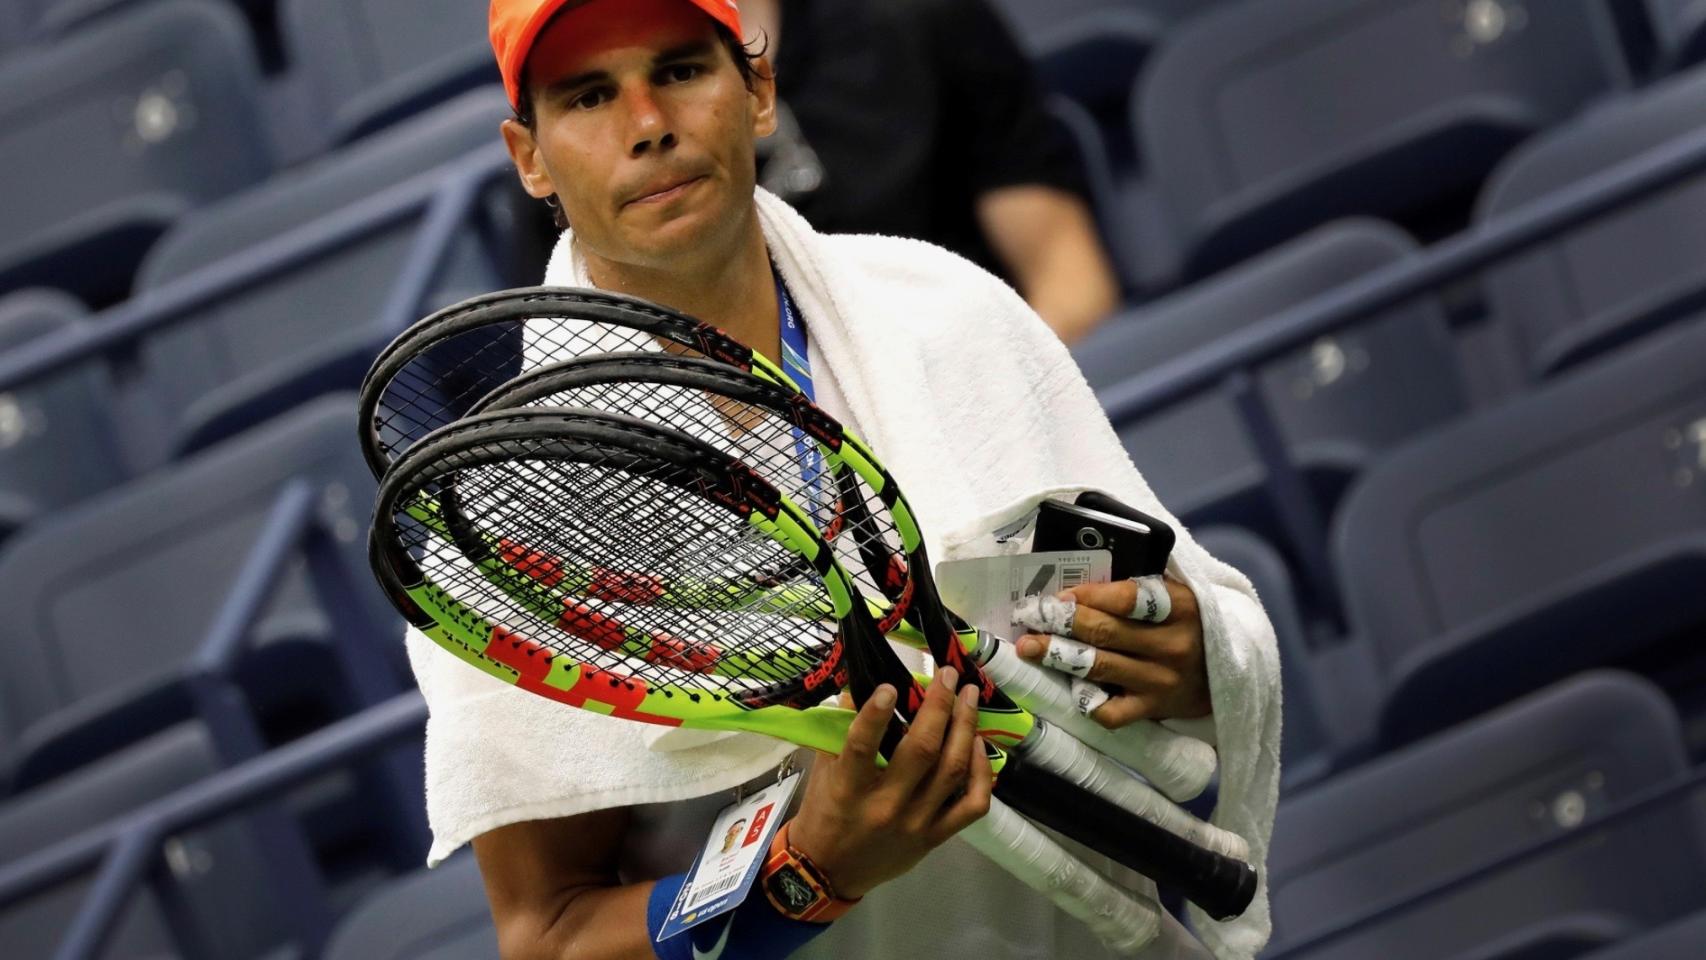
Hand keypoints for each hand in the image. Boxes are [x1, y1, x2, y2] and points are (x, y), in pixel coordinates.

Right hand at [787, 667, 992, 898]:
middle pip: (923, 750)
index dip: (876, 714)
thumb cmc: (823, 815)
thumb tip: (858, 688)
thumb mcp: (822, 772)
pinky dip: (981, 772)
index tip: (890, 685)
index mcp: (849, 790)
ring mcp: (915, 824)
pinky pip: (971, 804)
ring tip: (969, 697)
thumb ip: (839, 732)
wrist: (827, 872)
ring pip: (952, 771)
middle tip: (948, 675)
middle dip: (940, 706)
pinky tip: (979, 746)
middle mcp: (886, 806)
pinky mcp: (934, 837)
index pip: (863, 747)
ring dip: (965, 728)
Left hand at [1013, 577, 1209, 727]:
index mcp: (1180, 606)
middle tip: (1029, 616)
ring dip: (1057, 655)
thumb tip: (1077, 582)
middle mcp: (1172, 645)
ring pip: (1099, 667)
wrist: (1234, 672)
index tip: (1058, 595)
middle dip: (1060, 622)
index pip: (1128, 598)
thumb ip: (1138, 589)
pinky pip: (1111, 711)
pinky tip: (1068, 687)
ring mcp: (1161, 681)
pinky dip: (1086, 700)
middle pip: (1105, 632)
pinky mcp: (1152, 709)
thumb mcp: (1178, 596)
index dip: (1088, 596)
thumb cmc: (1191, 625)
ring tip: (1028, 647)